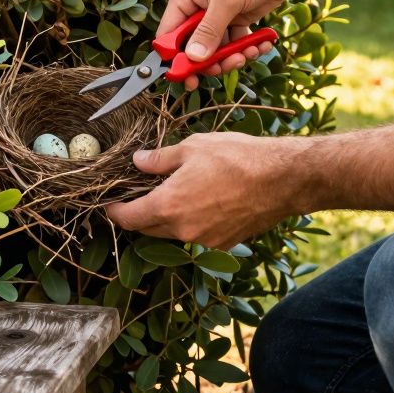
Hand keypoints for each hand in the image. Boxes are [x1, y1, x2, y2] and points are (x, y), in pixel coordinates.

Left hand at [106, 132, 311, 248]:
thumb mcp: (192, 148)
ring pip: (173, 234)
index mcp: (168, 206)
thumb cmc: (237, 158)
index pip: (128, 218)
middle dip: (139, 215)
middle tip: (139, 195)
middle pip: (148, 230)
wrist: (283, 179)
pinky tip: (200, 203)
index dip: (115, 212)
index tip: (110, 204)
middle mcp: (183, 231)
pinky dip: (191, 224)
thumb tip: (137, 162)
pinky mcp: (224, 244)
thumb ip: (159, 159)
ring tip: (174, 195)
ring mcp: (205, 241)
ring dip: (167, 220)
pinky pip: (197, 237)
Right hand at [161, 0, 303, 89]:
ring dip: (232, 57)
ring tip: (248, 54)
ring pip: (216, 50)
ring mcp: (217, 17)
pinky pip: (235, 44)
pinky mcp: (236, 21)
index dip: (175, 59)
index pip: (169, 35)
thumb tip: (193, 58)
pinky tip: (261, 45)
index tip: (189, 77)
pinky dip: (247, 50)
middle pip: (193, 48)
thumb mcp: (228, 0)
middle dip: (210, 61)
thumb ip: (209, 30)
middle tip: (225, 67)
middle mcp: (197, 9)